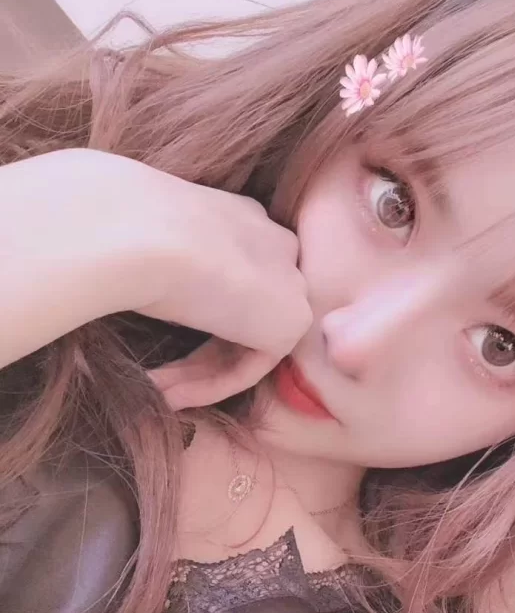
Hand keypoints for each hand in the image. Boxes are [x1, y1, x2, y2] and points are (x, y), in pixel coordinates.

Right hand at [0, 148, 311, 406]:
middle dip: (195, 354)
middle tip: (153, 377)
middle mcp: (273, 244)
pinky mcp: (292, 319)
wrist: (134, 231)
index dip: (192, 318)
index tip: (157, 337)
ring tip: (155, 392)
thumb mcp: (151, 247)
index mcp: (242, 217)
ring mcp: (290, 280)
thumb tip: (164, 300)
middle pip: (239, 315)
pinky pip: (251, 367)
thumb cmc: (124, 229)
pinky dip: (210, 385)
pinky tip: (170, 395)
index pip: (231, 278)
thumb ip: (175, 271)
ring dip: (195, 374)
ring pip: (244, 343)